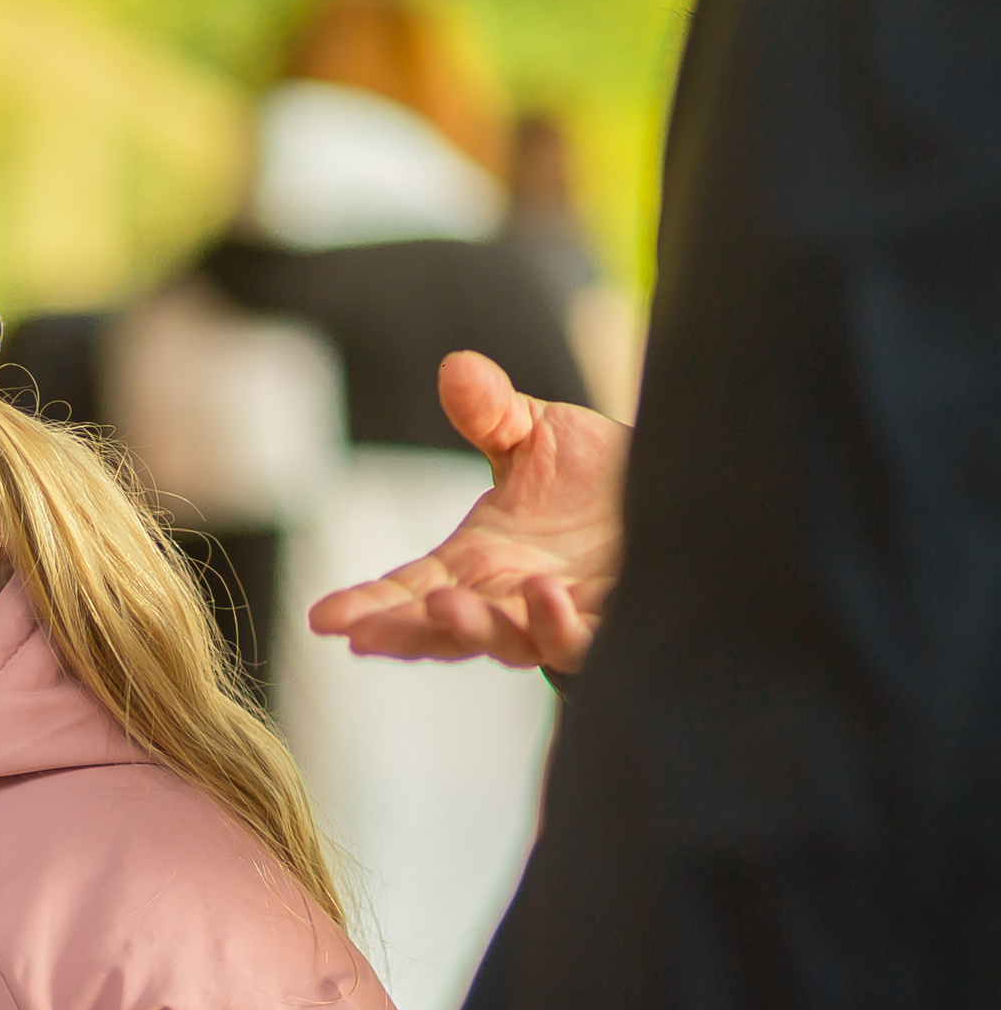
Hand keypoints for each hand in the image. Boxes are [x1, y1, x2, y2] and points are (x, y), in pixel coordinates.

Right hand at [308, 350, 629, 672]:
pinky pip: (575, 641)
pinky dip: (554, 625)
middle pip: (440, 631)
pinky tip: (543, 594)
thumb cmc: (600, 476)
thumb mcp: (535, 434)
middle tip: (364, 633)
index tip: (323, 618)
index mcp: (473, 564)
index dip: (366, 607)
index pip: (407, 591)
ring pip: (502, 643)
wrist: (687, 491)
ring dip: (469, 629)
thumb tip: (456, 367)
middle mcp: (504, 600)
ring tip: (444, 606)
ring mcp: (551, 618)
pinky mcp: (607, 624)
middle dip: (402, 634)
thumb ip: (491, 413)